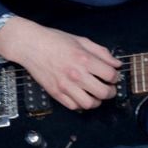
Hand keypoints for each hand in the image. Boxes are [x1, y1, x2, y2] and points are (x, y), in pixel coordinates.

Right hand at [0, 17, 121, 109]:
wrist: (31, 45)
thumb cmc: (55, 40)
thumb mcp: (81, 41)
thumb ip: (101, 52)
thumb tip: (116, 64)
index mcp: (84, 59)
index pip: (110, 75)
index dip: (115, 77)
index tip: (113, 76)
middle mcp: (76, 74)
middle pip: (103, 92)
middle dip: (110, 92)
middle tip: (109, 88)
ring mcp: (65, 85)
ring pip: (89, 104)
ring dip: (97, 101)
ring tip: (95, 95)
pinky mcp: (55, 93)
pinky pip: (73, 106)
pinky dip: (80, 104)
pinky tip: (81, 96)